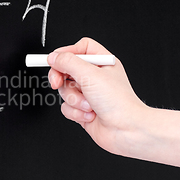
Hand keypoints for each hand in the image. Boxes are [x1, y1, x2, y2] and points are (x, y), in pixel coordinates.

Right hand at [47, 37, 146, 155]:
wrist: (126, 130)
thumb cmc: (119, 103)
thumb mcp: (90, 75)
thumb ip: (68, 62)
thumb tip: (53, 57)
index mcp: (102, 63)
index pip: (79, 49)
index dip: (65, 53)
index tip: (55, 60)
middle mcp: (95, 77)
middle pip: (66, 69)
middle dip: (61, 78)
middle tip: (57, 82)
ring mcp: (88, 94)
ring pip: (64, 90)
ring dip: (74, 99)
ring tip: (87, 104)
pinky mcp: (82, 109)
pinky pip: (66, 107)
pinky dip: (75, 112)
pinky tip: (89, 114)